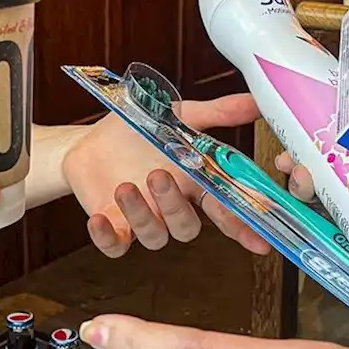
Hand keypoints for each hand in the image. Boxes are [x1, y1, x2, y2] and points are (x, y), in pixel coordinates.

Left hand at [62, 94, 270, 257]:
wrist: (88, 141)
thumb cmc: (137, 131)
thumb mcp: (179, 114)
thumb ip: (218, 113)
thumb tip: (256, 102)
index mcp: (192, 183)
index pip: (224, 210)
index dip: (242, 227)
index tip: (259, 240)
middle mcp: (171, 206)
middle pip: (187, 226)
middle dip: (175, 206)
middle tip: (159, 175)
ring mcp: (143, 220)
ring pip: (155, 236)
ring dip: (142, 214)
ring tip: (125, 186)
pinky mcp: (113, 227)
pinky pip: (115, 247)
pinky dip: (107, 238)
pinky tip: (99, 220)